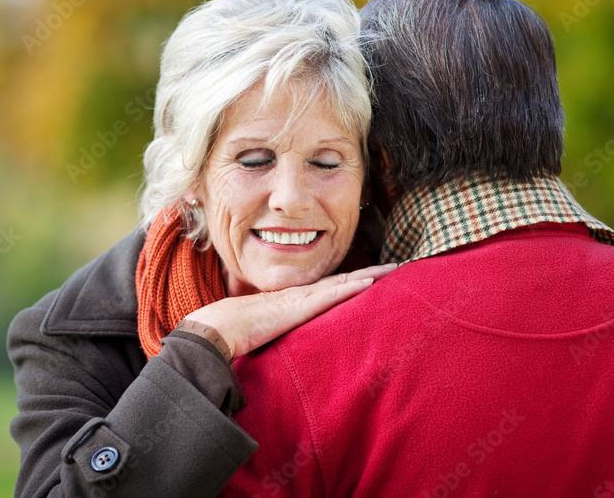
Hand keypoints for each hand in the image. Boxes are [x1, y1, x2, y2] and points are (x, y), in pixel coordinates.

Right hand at [184, 263, 396, 358]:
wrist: (218, 328)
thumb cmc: (234, 332)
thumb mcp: (264, 332)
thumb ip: (278, 335)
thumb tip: (284, 347)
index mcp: (293, 300)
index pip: (329, 287)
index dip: (352, 281)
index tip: (374, 278)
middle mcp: (301, 294)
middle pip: (343, 280)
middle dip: (370, 274)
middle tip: (395, 267)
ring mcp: (301, 298)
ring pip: (343, 283)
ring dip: (369, 276)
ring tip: (392, 270)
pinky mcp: (299, 308)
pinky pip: (331, 295)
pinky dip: (351, 287)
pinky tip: (369, 283)